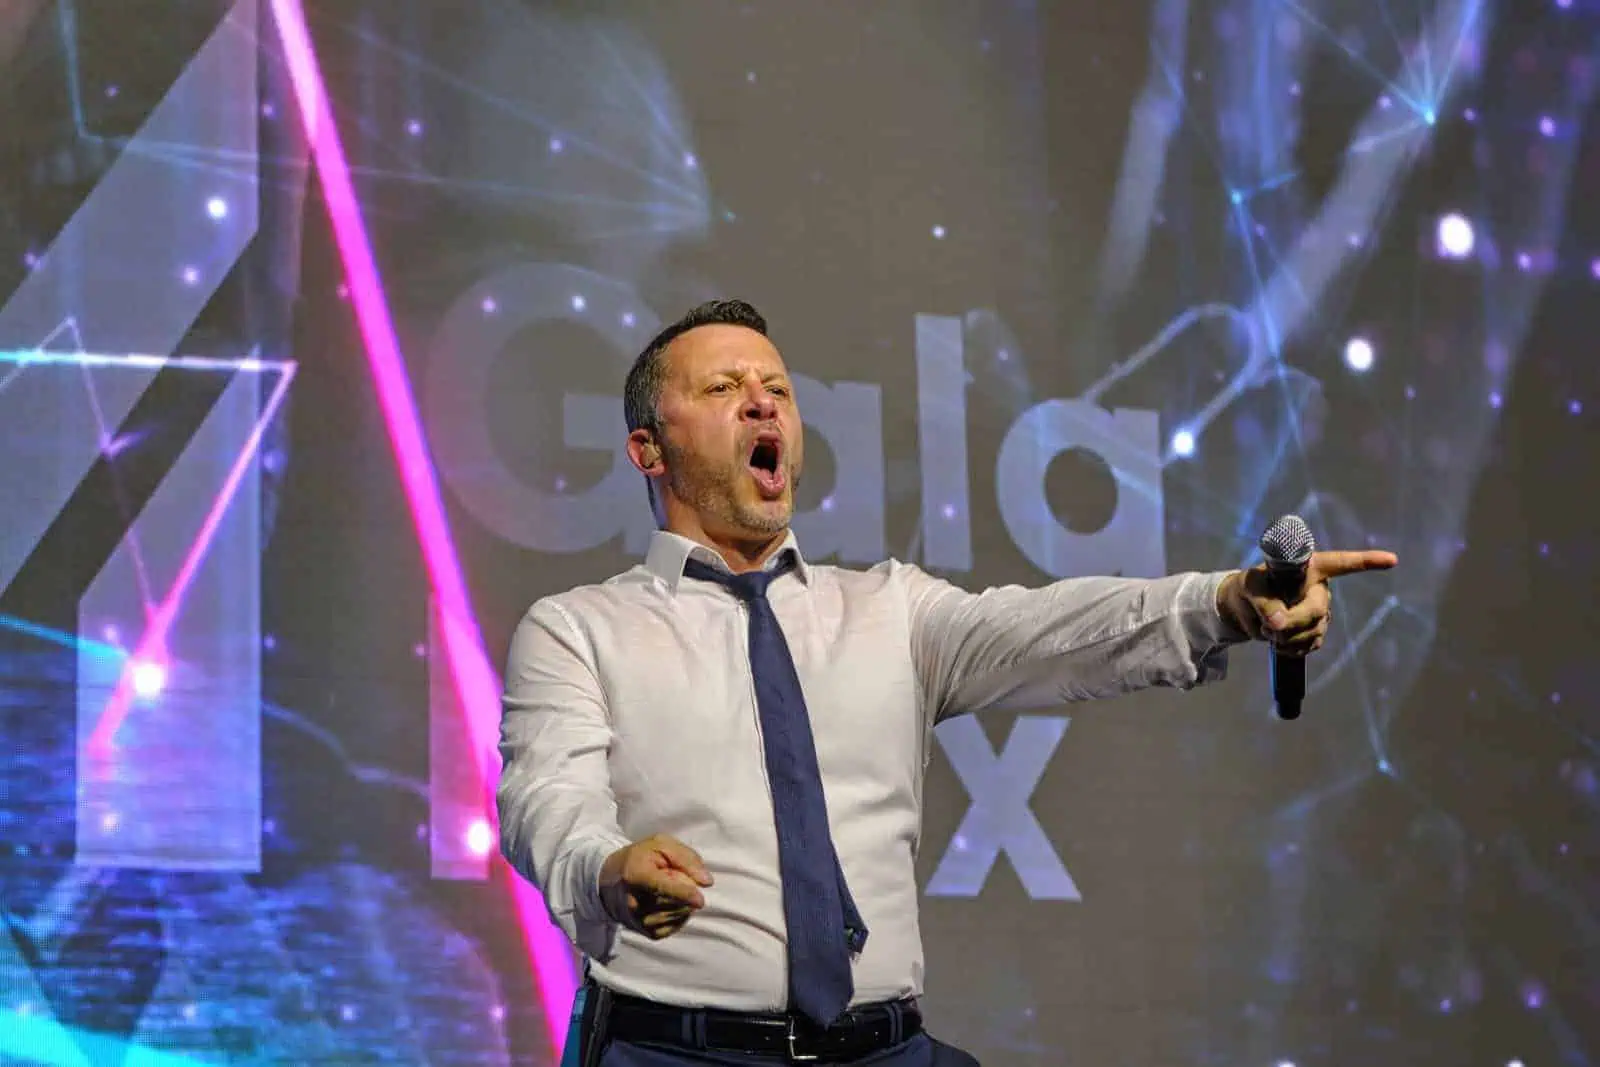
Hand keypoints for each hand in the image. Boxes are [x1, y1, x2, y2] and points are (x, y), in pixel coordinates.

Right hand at [598, 834, 713, 939]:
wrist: (611, 881)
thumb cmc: (640, 858)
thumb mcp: (661, 844)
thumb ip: (686, 858)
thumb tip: (707, 882)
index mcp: (636, 875)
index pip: (661, 887)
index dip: (683, 894)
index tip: (700, 900)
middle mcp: (634, 903)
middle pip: (676, 903)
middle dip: (686, 888)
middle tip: (672, 875)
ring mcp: (640, 921)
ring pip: (680, 914)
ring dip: (685, 902)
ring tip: (668, 888)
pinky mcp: (647, 933)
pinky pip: (677, 924)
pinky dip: (680, 913)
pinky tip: (669, 902)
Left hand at [1218, 549, 1397, 655]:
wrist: (1244, 610)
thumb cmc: (1251, 587)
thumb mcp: (1250, 587)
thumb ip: (1263, 602)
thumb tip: (1278, 623)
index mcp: (1310, 568)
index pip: (1341, 563)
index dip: (1366, 561)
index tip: (1392, 560)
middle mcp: (1319, 590)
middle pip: (1316, 609)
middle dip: (1291, 621)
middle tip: (1269, 626)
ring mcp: (1320, 614)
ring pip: (1311, 631)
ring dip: (1284, 637)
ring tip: (1266, 628)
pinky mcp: (1315, 634)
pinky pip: (1308, 646)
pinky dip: (1288, 648)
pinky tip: (1278, 642)